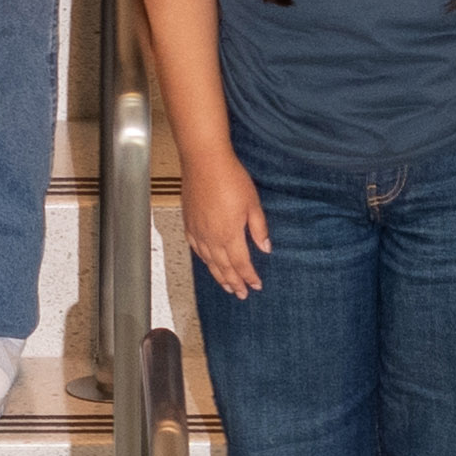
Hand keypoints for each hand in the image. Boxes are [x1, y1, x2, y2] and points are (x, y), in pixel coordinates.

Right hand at [178, 159, 272, 299]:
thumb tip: (265, 248)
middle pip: (224, 267)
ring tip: (227, 286)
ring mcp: (198, 231)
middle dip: (234, 282)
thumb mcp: (252, 203)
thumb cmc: (230, 178)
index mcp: (230, 234)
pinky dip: (204, 260)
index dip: (249, 276)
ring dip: (219, 276)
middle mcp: (212, 238)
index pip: (241, 264)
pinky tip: (208, 262)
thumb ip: (259, 228)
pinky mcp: (189, 222)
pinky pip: (196, 248)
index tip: (256, 285)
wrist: (204, 161)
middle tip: (242, 294)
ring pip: (209, 261)